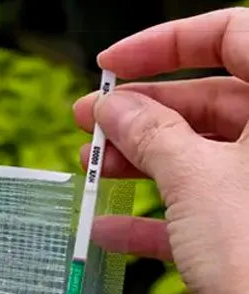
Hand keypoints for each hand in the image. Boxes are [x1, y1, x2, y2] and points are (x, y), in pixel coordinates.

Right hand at [73, 7, 248, 293]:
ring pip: (198, 158)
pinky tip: (109, 228)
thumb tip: (111, 108)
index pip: (232, 35)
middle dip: (139, 115)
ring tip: (92, 169)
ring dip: (140, 164)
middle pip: (206, 103)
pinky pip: (199, 210)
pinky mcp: (248, 232)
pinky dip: (155, 217)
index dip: (163, 44)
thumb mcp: (193, 179)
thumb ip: (150, 134)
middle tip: (88, 122)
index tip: (109, 66)